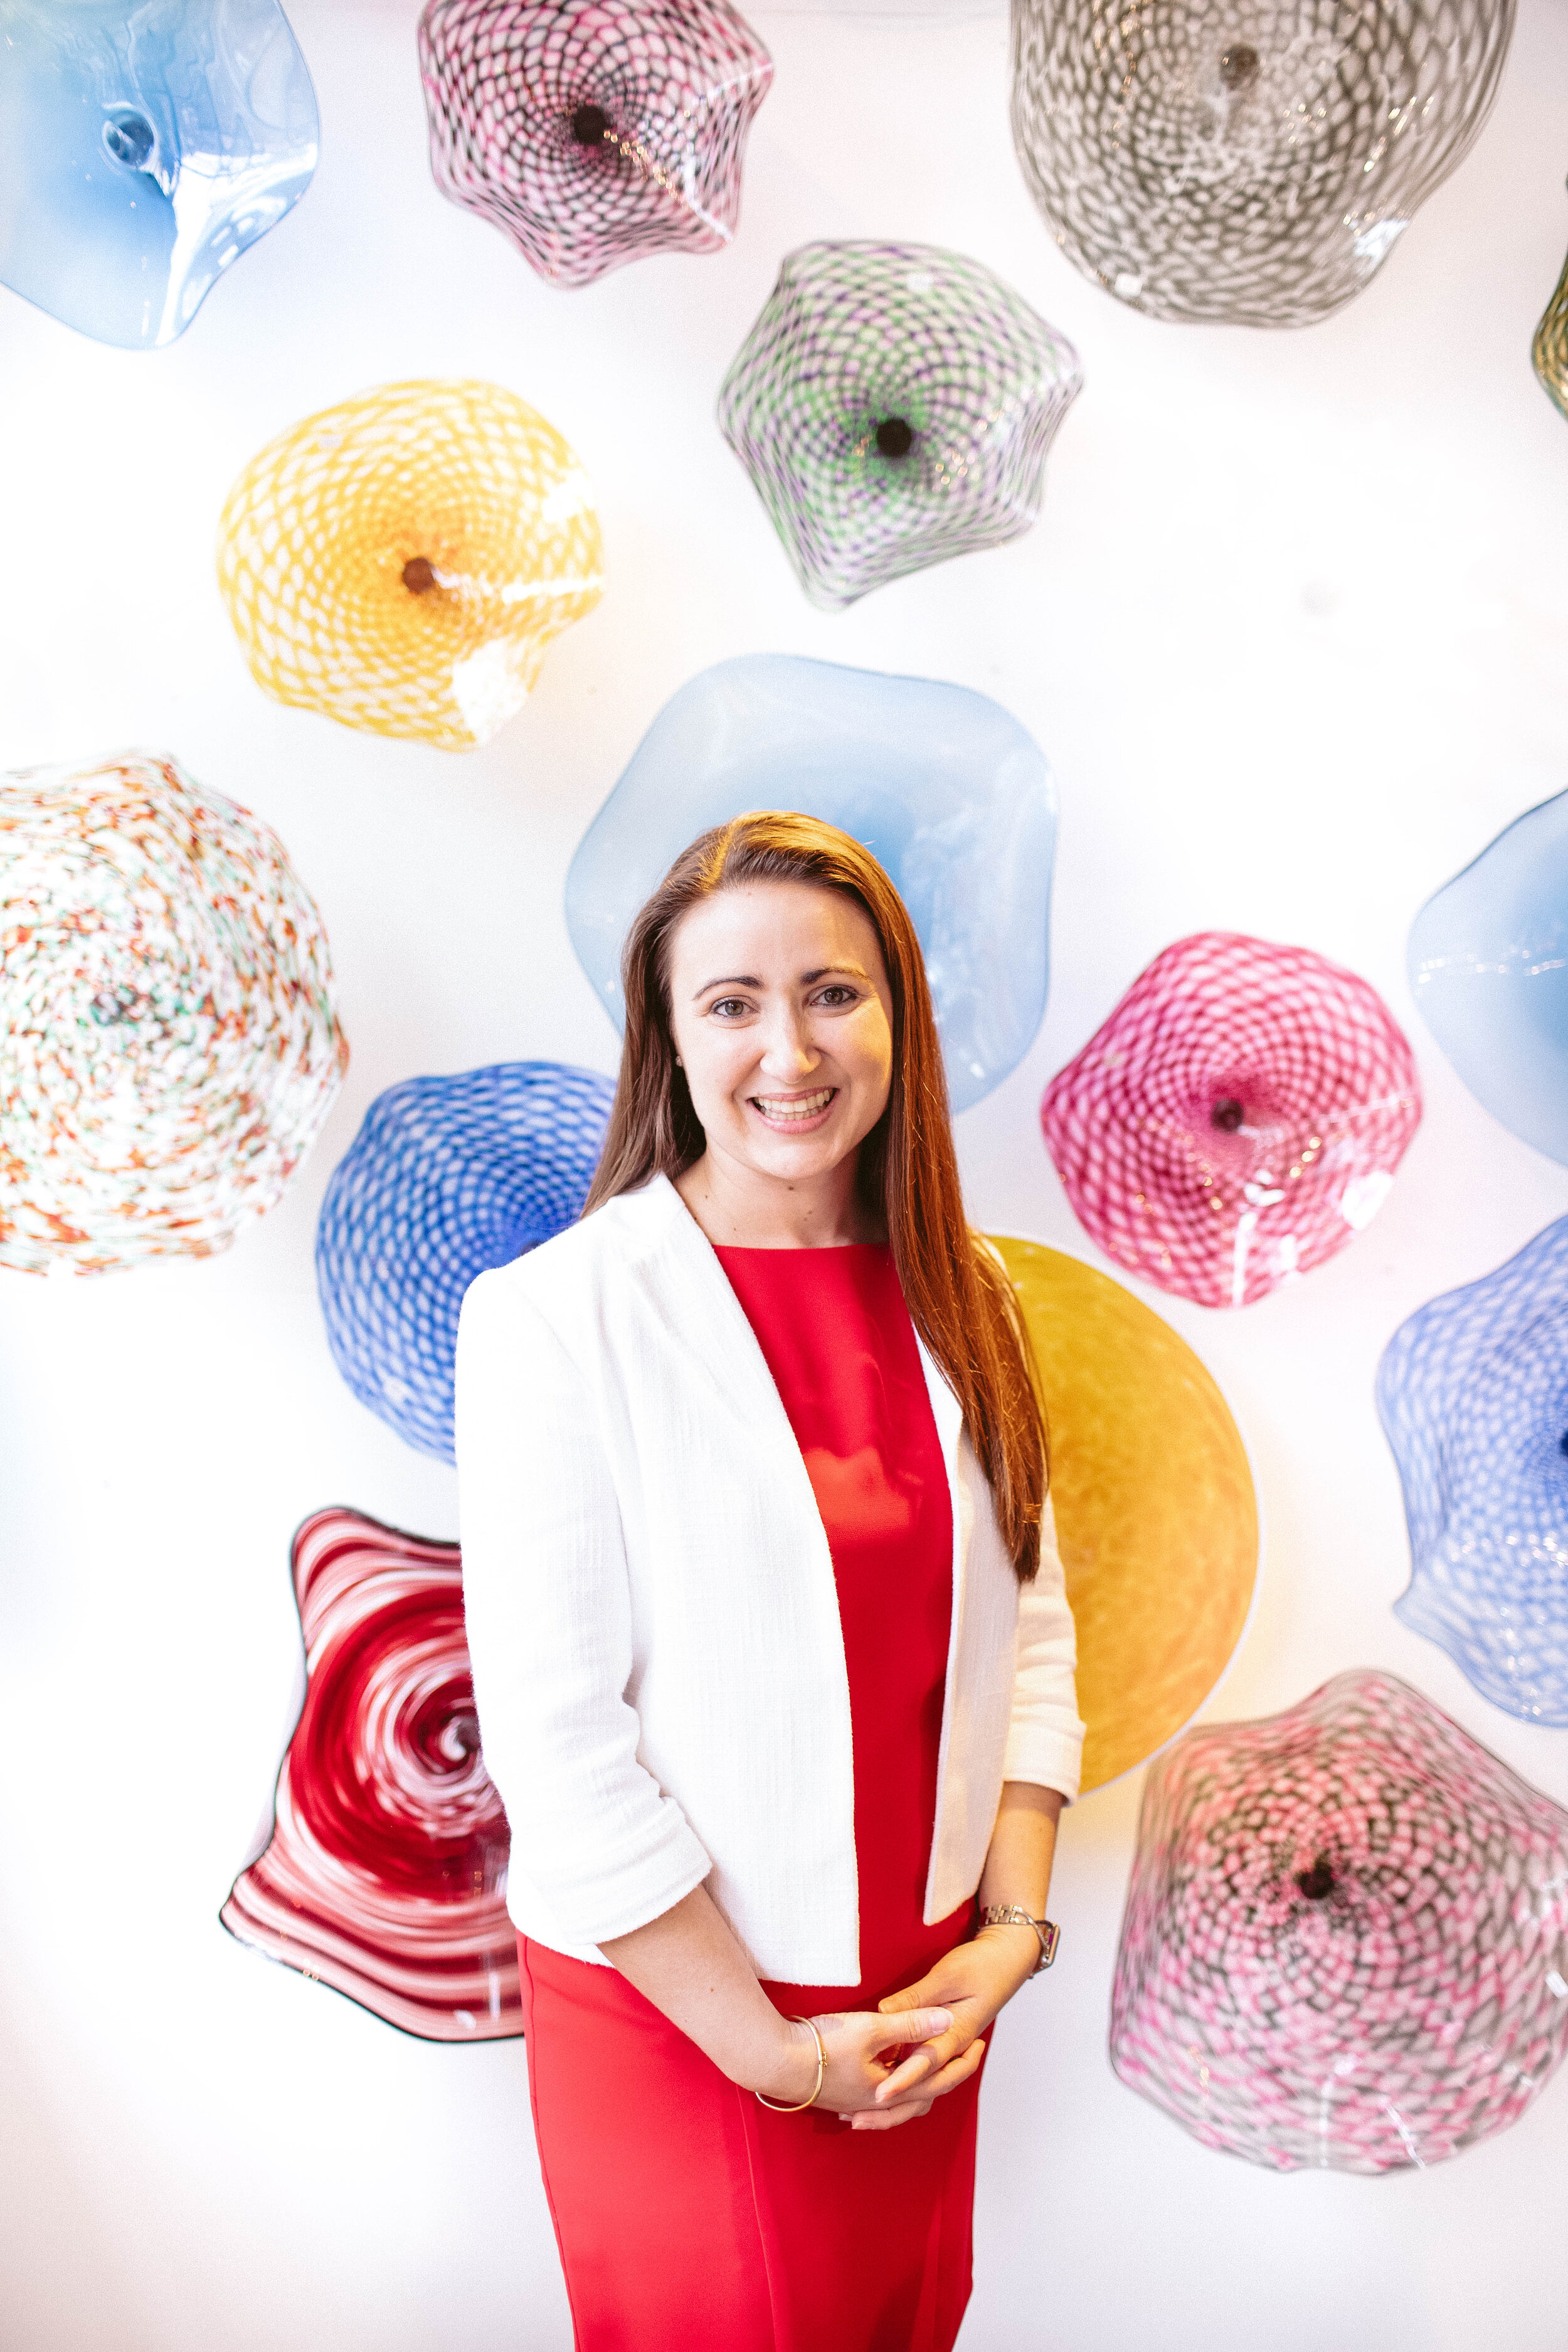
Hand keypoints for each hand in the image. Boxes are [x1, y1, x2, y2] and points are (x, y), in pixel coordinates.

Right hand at [758, 2005, 952, 2115]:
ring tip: (932, 2067)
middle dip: (947, 2075)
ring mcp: (858, 2102)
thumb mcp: (871, 2028)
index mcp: (891, 2092)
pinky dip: (895, 2088)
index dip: (962, 2062)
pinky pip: (880, 2098)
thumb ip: (910, 2024)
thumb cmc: (822, 2046)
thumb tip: (947, 2021)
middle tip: (963, 2054)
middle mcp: (878, 2104)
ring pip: (902, 2103)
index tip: (979, 2042)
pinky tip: (888, 2072)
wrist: (775, 2061)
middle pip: (924, 2098)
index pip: (940, 2080)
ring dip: (922, 2087)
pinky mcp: (842, 2094)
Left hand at [862, 1925, 1041, 2131]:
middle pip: (925, 2087)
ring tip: (863, 2115)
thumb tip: (885, 2011)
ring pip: (925, 2085)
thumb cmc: (980, 1966)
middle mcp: (954, 2048)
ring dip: (898, 2102)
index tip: (879, 2095)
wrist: (1007, 1961)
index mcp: (957, 2033)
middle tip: (858, 2119)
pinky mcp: (945, 2043)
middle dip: (892, 2105)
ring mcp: (950, 2048)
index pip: (926, 2062)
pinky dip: (905, 2083)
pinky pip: (925, 2072)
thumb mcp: (947, 1976)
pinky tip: (882, 2086)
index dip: (902, 2080)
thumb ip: (917, 1997)